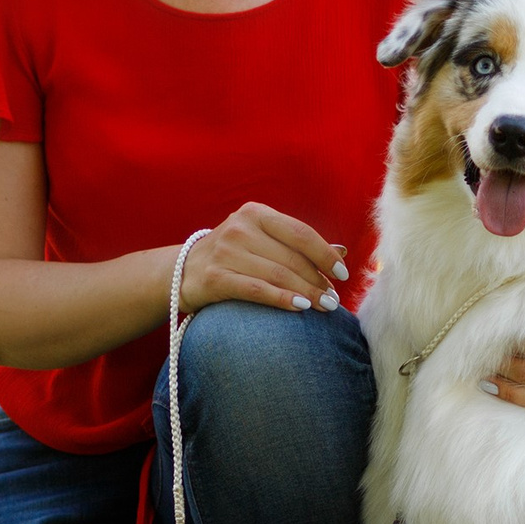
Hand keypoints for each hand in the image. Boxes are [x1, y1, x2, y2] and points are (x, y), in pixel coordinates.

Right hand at [178, 202, 348, 316]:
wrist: (181, 271)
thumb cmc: (233, 256)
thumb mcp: (262, 240)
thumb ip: (297, 244)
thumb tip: (341, 250)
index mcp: (256, 214)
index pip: (301, 233)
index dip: (325, 254)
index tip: (343, 274)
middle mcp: (240, 228)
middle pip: (292, 258)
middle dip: (318, 280)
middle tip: (334, 300)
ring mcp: (225, 252)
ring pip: (278, 275)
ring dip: (307, 293)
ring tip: (325, 307)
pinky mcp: (215, 277)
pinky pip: (256, 289)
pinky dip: (281, 299)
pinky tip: (300, 309)